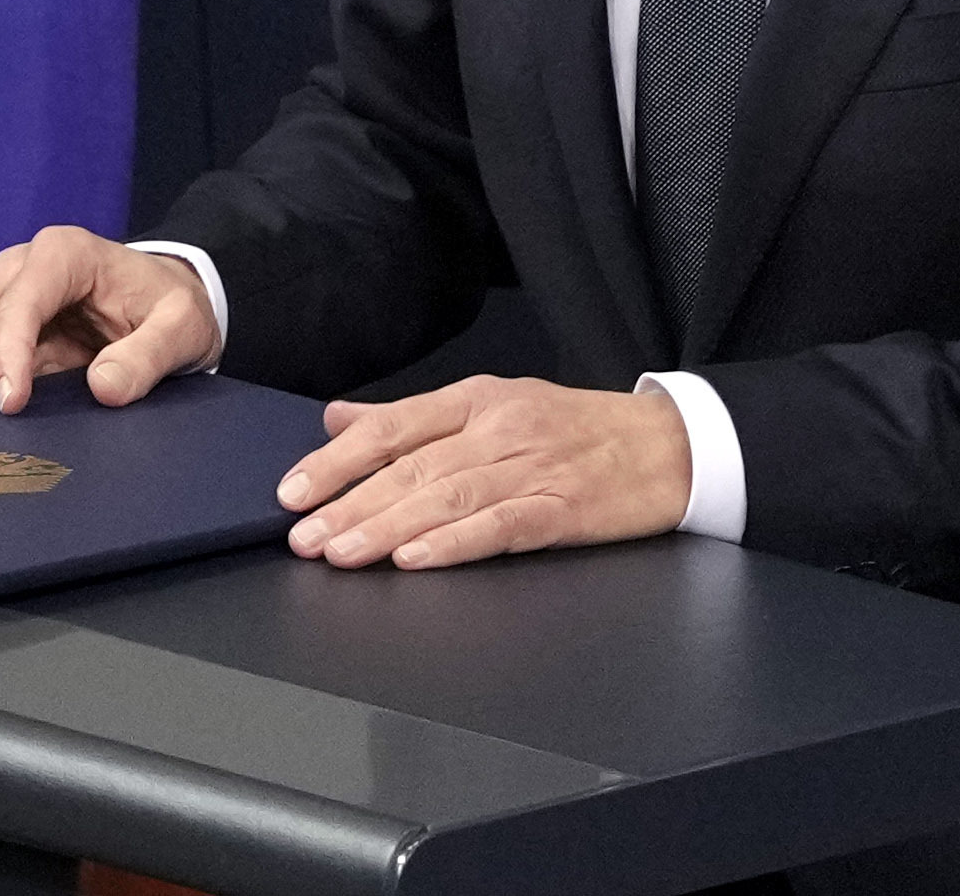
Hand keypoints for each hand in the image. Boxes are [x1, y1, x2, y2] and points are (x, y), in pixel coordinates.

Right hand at [0, 224, 220, 413]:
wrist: (169, 299)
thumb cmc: (173, 307)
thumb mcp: (181, 328)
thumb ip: (148, 356)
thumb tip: (104, 387)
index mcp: (65, 255)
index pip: (23, 300)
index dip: (9, 350)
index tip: (9, 401)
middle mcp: (23, 266)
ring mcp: (6, 294)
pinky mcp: (1, 326)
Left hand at [275, 374, 692, 566]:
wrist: (667, 445)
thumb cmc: (574, 427)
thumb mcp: (492, 403)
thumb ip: (413, 417)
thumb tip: (338, 418)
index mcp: (475, 399)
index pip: (391, 427)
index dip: (337, 459)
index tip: (293, 490)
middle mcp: (497, 429)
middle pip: (411, 466)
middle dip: (348, 503)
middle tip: (303, 535)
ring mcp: (531, 469)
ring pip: (446, 497)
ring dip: (387, 528)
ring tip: (341, 553)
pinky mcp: (562, 510)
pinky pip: (500, 526)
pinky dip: (454, 543)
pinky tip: (416, 560)